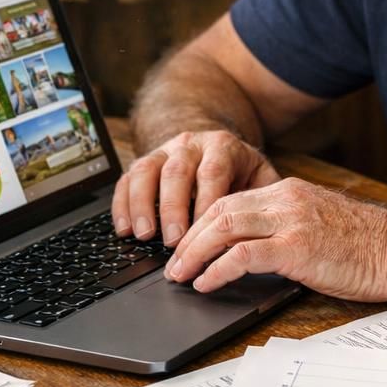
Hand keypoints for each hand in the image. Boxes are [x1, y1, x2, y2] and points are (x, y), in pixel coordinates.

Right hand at [111, 129, 280, 244]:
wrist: (218, 147)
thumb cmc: (242, 173)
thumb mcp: (261, 178)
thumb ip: (263, 198)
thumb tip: (264, 229)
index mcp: (222, 147)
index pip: (213, 172)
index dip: (205, 203)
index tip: (203, 233)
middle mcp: (190, 144)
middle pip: (177, 172)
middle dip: (173, 208)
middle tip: (173, 241)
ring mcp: (164, 151)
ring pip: (146, 171)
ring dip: (142, 205)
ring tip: (144, 235)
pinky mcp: (145, 162)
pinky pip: (127, 179)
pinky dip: (122, 204)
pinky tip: (124, 228)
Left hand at [163, 178, 386, 301]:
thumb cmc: (368, 247)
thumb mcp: (320, 226)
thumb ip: (286, 230)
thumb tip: (252, 253)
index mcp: (290, 192)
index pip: (230, 201)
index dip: (201, 224)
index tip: (186, 246)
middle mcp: (286, 200)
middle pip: (218, 210)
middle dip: (188, 238)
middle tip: (172, 264)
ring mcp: (291, 221)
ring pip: (223, 227)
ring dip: (194, 253)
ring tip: (180, 275)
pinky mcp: (297, 247)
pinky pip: (242, 255)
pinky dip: (217, 269)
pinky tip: (206, 283)